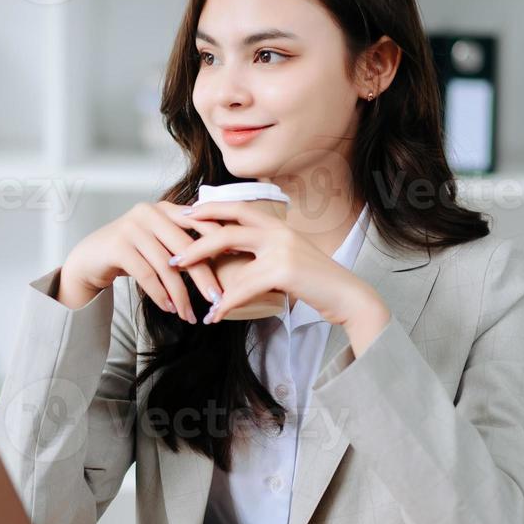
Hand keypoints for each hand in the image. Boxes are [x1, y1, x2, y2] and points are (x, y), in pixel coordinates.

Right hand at [60, 201, 225, 322]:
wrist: (90, 258)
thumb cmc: (131, 251)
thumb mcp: (158, 240)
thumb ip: (182, 239)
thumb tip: (223, 253)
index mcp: (164, 208)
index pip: (199, 221)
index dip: (219, 239)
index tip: (237, 258)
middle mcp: (149, 212)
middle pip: (186, 247)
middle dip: (204, 276)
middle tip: (218, 299)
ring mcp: (132, 228)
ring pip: (166, 266)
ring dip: (180, 294)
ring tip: (189, 314)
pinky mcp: (118, 246)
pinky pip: (147, 275)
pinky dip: (160, 294)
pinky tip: (169, 308)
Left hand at [171, 200, 390, 334]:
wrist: (349, 298)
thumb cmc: (317, 283)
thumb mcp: (289, 259)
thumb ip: (265, 252)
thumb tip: (235, 258)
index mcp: (278, 225)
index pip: (237, 208)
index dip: (209, 209)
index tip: (186, 215)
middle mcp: (278, 231)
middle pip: (226, 227)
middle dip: (196, 239)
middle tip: (174, 253)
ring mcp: (281, 248)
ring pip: (230, 251)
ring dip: (202, 267)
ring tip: (184, 281)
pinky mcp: (283, 270)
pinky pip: (243, 285)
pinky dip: (226, 302)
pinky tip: (214, 315)